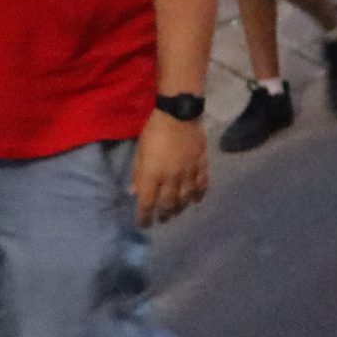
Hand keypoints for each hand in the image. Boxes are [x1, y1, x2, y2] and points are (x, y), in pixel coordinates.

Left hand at [131, 111, 210, 227]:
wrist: (179, 113)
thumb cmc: (154, 130)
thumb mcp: (140, 151)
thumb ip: (138, 173)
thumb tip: (134, 192)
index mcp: (153, 174)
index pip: (147, 203)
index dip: (145, 217)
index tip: (144, 224)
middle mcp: (172, 177)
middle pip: (168, 204)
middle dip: (164, 215)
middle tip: (161, 219)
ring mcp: (189, 172)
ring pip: (186, 198)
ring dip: (181, 208)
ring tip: (177, 211)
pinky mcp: (202, 164)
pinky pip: (202, 184)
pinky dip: (199, 195)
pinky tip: (196, 200)